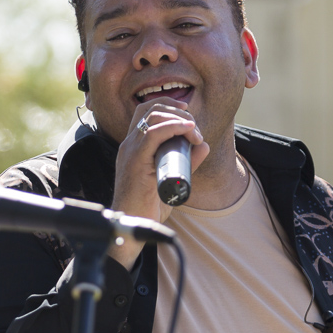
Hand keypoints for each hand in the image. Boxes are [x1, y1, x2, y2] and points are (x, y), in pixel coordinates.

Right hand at [106, 99, 206, 268]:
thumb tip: (204, 145)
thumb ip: (187, 162)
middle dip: (177, 111)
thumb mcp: (171, 179)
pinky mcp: (135, 160)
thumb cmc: (147, 207)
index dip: (168, 107)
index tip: (188, 116)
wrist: (133, 225)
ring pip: (153, 117)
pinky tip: (188, 130)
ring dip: (179, 119)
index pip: (146, 112)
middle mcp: (128, 144)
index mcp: (133, 146)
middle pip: (150, 109)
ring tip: (194, 132)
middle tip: (194, 126)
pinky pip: (154, 133)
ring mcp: (130, 150)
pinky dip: (174, 126)